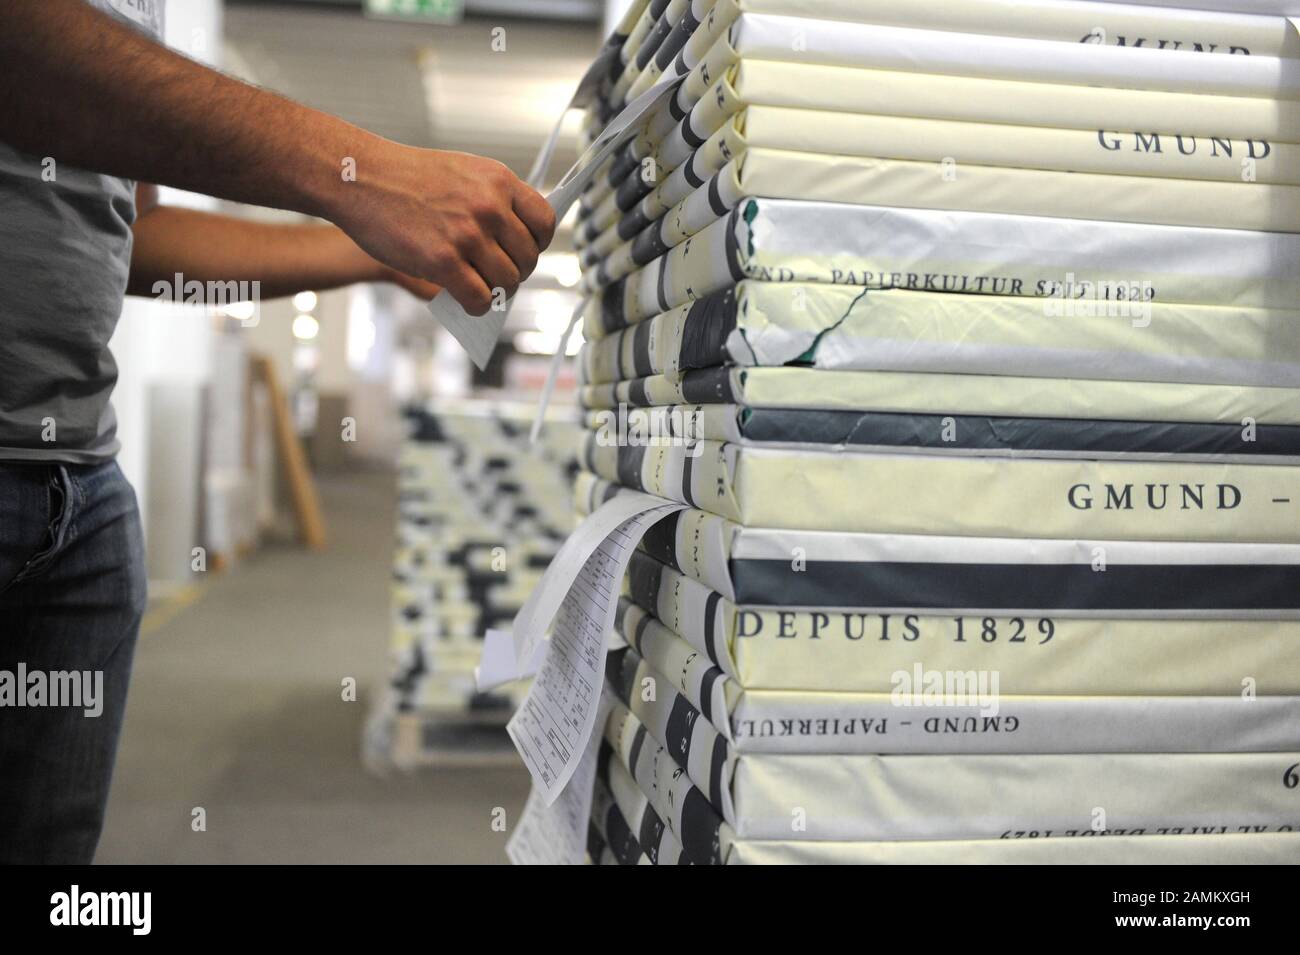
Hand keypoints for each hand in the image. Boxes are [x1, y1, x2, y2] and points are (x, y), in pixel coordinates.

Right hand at [330, 145, 554, 315]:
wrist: (360, 178)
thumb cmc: (407, 179)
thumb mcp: (463, 173)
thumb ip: (493, 200)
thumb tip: (517, 243)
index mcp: (499, 181)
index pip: (545, 222)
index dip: (538, 243)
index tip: (524, 252)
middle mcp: (489, 207)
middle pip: (527, 258)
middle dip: (516, 273)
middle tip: (498, 276)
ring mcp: (467, 235)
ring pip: (506, 282)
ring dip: (497, 292)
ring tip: (481, 288)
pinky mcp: (443, 262)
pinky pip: (480, 298)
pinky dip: (478, 307)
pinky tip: (468, 302)